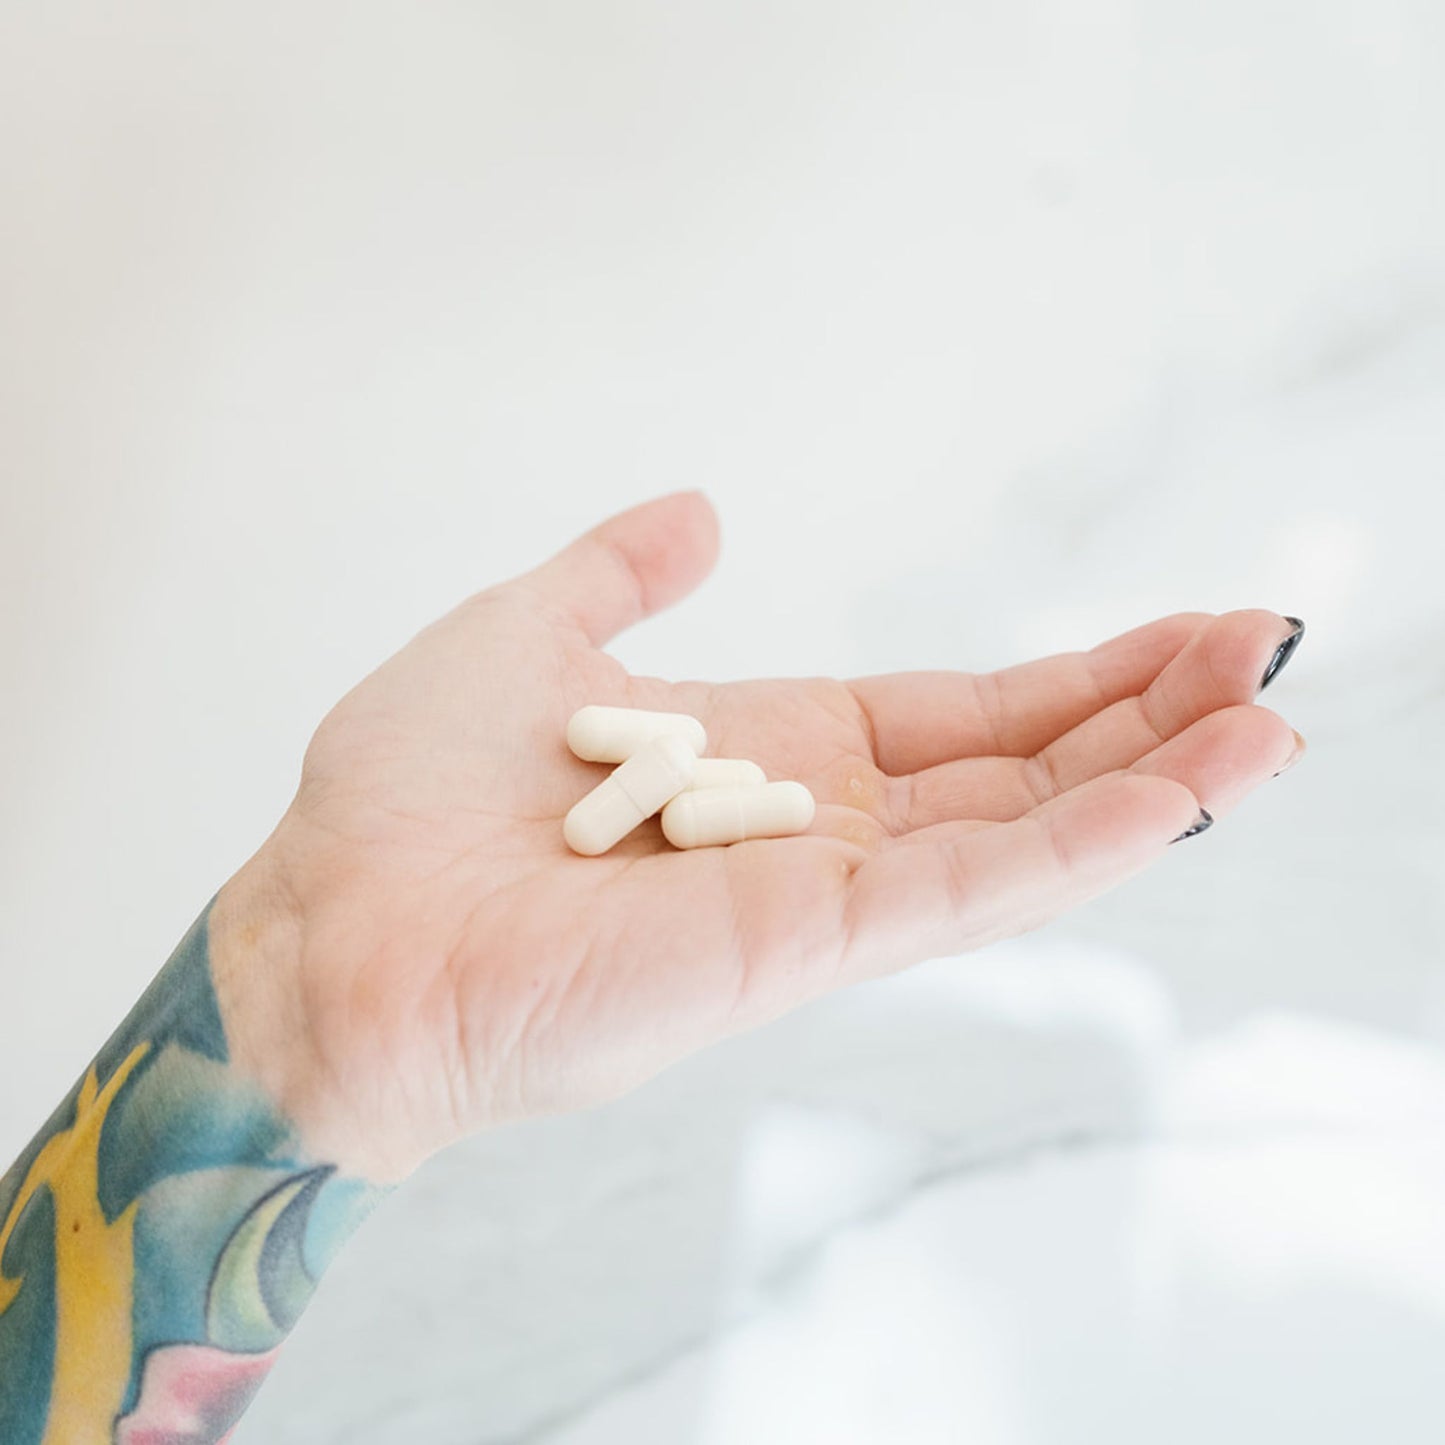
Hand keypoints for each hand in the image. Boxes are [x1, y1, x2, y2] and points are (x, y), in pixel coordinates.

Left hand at [211, 492, 1303, 1180]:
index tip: (1180, 627)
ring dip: (1148, 775)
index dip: (1068, 679)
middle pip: (1016, 773)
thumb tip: (698, 510)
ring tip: (1268, 713)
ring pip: (1018, 835)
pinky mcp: (800, 948)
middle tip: (1263, 646)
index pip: (957, 718)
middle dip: (1142, 711)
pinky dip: (1074, 847)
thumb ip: (621, 572)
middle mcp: (812, 831)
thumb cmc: (407, 796)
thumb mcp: (529, 633)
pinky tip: (1174, 793)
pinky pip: (963, 893)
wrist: (333, 927)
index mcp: (765, 755)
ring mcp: (818, 895)